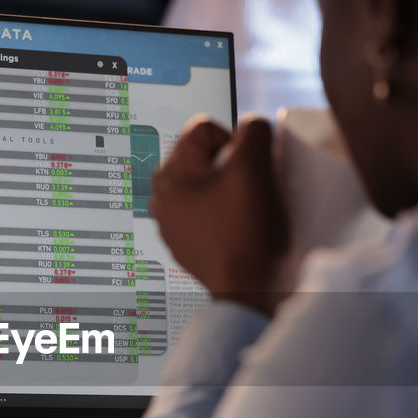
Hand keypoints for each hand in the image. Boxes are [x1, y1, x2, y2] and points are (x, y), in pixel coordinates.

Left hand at [151, 117, 288, 315]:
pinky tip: (242, 229)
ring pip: (211, 186)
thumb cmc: (245, 234)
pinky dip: (229, 216)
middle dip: (234, 167)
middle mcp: (163, 199)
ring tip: (247, 211)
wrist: (248, 289)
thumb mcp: (254, 167)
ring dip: (233, 191)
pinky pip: (213, 214)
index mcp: (169, 176)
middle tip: (251, 189)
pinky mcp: (190, 244)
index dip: (237, 140)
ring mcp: (175, 225)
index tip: (249, 166)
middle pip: (207, 158)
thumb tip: (253, 128)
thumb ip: (254, 131)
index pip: (205, 128)